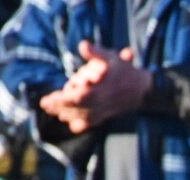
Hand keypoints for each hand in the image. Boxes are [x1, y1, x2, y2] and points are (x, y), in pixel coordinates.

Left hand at [38, 41, 152, 133]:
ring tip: (53, 111)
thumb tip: (83, 44)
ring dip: (66, 115)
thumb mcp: (112, 58)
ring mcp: (104, 111)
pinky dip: (80, 125)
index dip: (62, 100)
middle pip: (76, 109)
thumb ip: (96, 52)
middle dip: (59, 107)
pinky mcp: (107, 116)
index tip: (48, 99)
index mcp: (101, 89)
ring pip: (82, 117)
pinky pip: (92, 124)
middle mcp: (101, 103)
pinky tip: (71, 123)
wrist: (145, 90)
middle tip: (45, 104)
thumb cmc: (126, 72)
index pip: (78, 97)